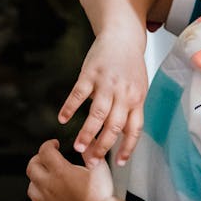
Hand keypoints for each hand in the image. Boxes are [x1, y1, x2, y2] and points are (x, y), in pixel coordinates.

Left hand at [27, 139, 115, 200]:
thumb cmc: (101, 196)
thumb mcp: (99, 167)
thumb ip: (90, 151)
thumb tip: (87, 141)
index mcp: (60, 172)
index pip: (45, 152)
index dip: (49, 145)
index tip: (54, 145)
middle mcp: (50, 187)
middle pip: (32, 168)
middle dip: (38, 159)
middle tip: (46, 158)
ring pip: (31, 188)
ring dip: (36, 180)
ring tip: (46, 177)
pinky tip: (51, 198)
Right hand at [59, 30, 146, 165]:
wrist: (122, 36)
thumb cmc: (129, 65)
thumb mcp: (138, 88)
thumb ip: (130, 110)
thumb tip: (120, 137)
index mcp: (137, 99)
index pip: (134, 129)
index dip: (127, 148)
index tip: (118, 163)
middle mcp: (123, 93)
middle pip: (114, 126)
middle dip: (102, 147)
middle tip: (90, 162)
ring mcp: (106, 83)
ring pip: (97, 114)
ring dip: (87, 133)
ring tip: (77, 148)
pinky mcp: (90, 73)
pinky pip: (79, 94)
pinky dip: (70, 107)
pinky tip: (63, 119)